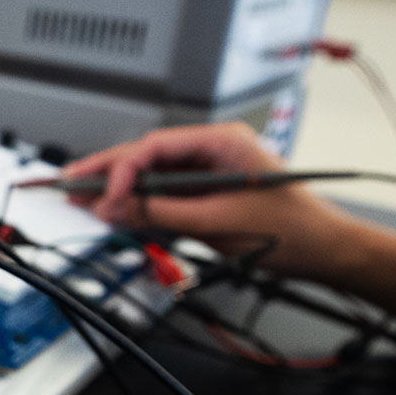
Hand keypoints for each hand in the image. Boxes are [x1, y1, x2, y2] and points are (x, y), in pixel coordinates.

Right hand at [61, 123, 395, 328]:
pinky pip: (162, 195)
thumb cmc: (294, 230)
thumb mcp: (217, 222)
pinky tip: (112, 210)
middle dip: (106, 172)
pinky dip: (137, 205)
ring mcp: (207, 172)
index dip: (121, 170)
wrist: (328, 252)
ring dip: (117, 189)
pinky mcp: (205, 194)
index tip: (102, 194)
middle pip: (146, 157)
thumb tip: (114, 207)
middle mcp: (211, 150)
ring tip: (80, 197)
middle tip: (67, 183)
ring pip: (150, 176)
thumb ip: (160, 213)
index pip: (154, 147)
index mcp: (220, 142)